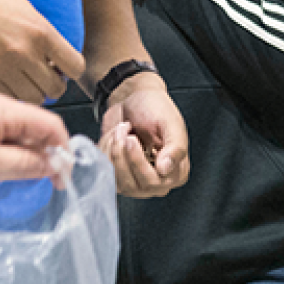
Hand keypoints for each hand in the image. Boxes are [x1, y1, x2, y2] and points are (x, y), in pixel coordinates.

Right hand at [0, 0, 86, 102]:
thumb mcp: (22, 5)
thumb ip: (40, 32)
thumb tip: (52, 55)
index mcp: (39, 31)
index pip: (74, 67)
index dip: (70, 68)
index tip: (62, 66)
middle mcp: (23, 53)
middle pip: (56, 89)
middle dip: (53, 83)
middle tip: (43, 74)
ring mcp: (0, 68)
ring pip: (33, 99)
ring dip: (32, 92)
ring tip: (24, 79)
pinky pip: (7, 96)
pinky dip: (11, 93)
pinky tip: (5, 79)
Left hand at [0, 94, 71, 197]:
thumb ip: (29, 164)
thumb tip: (52, 164)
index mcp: (4, 109)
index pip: (50, 124)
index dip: (63, 151)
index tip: (64, 178)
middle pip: (34, 130)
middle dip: (44, 156)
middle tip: (47, 186)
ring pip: (15, 140)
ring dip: (23, 161)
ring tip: (20, 183)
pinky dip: (4, 162)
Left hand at [98, 73, 189, 196]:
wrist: (132, 98)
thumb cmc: (155, 108)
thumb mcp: (170, 123)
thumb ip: (175, 147)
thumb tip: (165, 169)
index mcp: (177, 172)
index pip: (155, 182)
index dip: (138, 162)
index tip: (131, 139)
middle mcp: (159, 182)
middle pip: (135, 185)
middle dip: (123, 155)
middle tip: (124, 130)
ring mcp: (137, 182)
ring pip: (118, 182)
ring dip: (113, 151)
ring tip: (121, 129)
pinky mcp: (118, 176)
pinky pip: (106, 173)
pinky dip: (105, 150)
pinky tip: (115, 135)